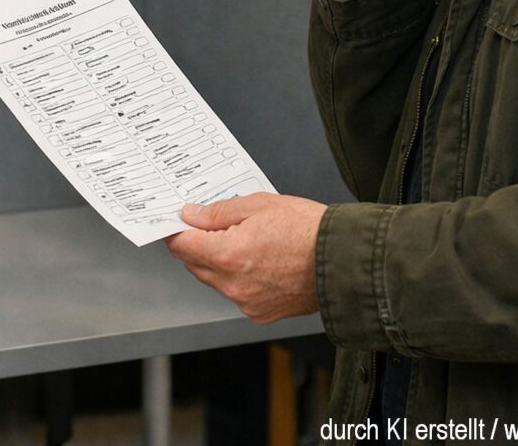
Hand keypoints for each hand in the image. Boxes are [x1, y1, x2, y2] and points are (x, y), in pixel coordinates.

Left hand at [165, 193, 326, 323]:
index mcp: (227, 254)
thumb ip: (218, 212)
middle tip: (216, 224)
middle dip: (198, 244)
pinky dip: (239, 278)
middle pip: (194, 264)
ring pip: (214, 280)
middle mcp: (232, 284)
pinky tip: (260, 261)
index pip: (181, 246)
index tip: (178, 221)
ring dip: (218, 262)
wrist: (341, 259)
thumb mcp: (258, 205)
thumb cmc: (306, 229)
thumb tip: (192, 216)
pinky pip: (236, 294)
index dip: (176, 230)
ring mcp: (246, 302)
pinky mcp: (260, 313)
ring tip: (247, 240)